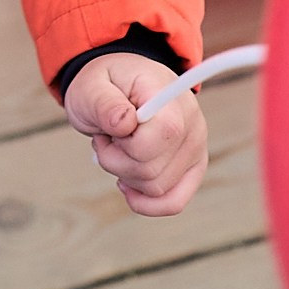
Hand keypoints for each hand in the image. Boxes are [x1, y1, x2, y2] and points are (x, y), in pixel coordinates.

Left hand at [65, 52, 208, 217]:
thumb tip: (124, 125)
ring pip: (157, 189)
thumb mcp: (91, 86)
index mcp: (170, 95)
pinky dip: (146, 203)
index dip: (126, 141)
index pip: (164, 134)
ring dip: (124, 174)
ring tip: (118, 147)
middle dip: (115, 159)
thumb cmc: (104, 85)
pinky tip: (126, 185)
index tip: (110, 126)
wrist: (117, 86)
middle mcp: (193, 123)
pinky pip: (174, 202)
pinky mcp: (192, 169)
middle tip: (107, 136)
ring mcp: (196, 148)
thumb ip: (104, 103)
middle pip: (152, 170)